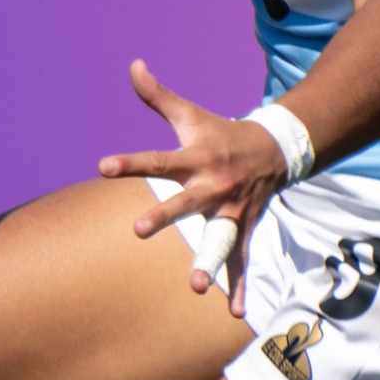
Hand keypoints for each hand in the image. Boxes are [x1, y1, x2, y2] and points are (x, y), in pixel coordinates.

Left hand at [97, 59, 287, 317]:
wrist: (277, 149)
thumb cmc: (221, 132)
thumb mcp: (190, 114)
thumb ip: (157, 95)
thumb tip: (132, 64)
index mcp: (196, 157)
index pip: (157, 159)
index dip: (130, 162)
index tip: (102, 166)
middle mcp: (213, 186)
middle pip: (186, 202)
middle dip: (165, 216)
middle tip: (138, 231)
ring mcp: (232, 210)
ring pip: (219, 238)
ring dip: (210, 261)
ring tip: (196, 286)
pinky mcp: (245, 228)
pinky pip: (243, 261)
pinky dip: (242, 287)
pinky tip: (237, 315)